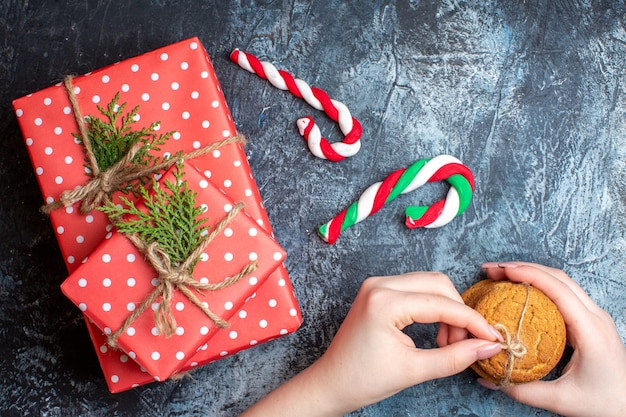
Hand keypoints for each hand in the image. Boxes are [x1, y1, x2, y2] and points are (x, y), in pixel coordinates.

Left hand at [241, 271, 502, 416]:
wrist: (331, 383)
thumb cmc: (363, 379)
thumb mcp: (414, 371)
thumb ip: (455, 357)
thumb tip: (488, 346)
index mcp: (385, 302)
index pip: (442, 303)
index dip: (472, 321)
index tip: (493, 338)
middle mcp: (380, 284)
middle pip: (439, 284)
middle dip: (459, 313)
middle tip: (466, 344)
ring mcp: (377, 284)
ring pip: (429, 284)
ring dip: (447, 309)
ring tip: (448, 343)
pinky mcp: (378, 290)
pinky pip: (416, 289)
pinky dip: (433, 307)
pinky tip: (436, 332)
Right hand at [480, 262, 625, 416]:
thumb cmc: (605, 405)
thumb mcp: (561, 401)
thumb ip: (522, 390)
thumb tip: (488, 379)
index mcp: (591, 331)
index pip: (559, 290)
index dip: (529, 275)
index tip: (502, 271)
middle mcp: (596, 317)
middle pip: (559, 278)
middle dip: (524, 268)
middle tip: (494, 270)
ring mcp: (596, 317)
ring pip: (562, 282)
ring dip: (532, 273)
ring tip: (502, 275)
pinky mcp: (591, 321)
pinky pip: (564, 293)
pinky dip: (541, 285)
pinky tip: (521, 290)